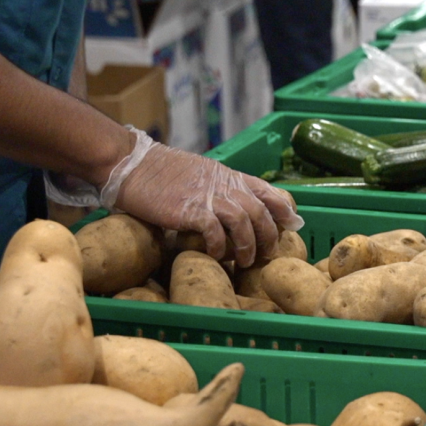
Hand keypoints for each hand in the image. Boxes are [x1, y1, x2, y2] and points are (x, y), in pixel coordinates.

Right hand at [101, 129, 303, 266]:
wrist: (133, 164)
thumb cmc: (164, 173)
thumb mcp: (203, 174)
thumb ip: (222, 188)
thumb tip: (235, 209)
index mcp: (230, 176)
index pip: (268, 190)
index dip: (283, 209)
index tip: (292, 224)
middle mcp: (225, 185)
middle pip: (261, 211)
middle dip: (269, 236)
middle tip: (267, 254)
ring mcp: (209, 197)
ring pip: (244, 222)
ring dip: (248, 245)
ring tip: (245, 261)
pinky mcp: (190, 210)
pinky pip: (215, 232)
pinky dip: (219, 246)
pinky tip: (215, 255)